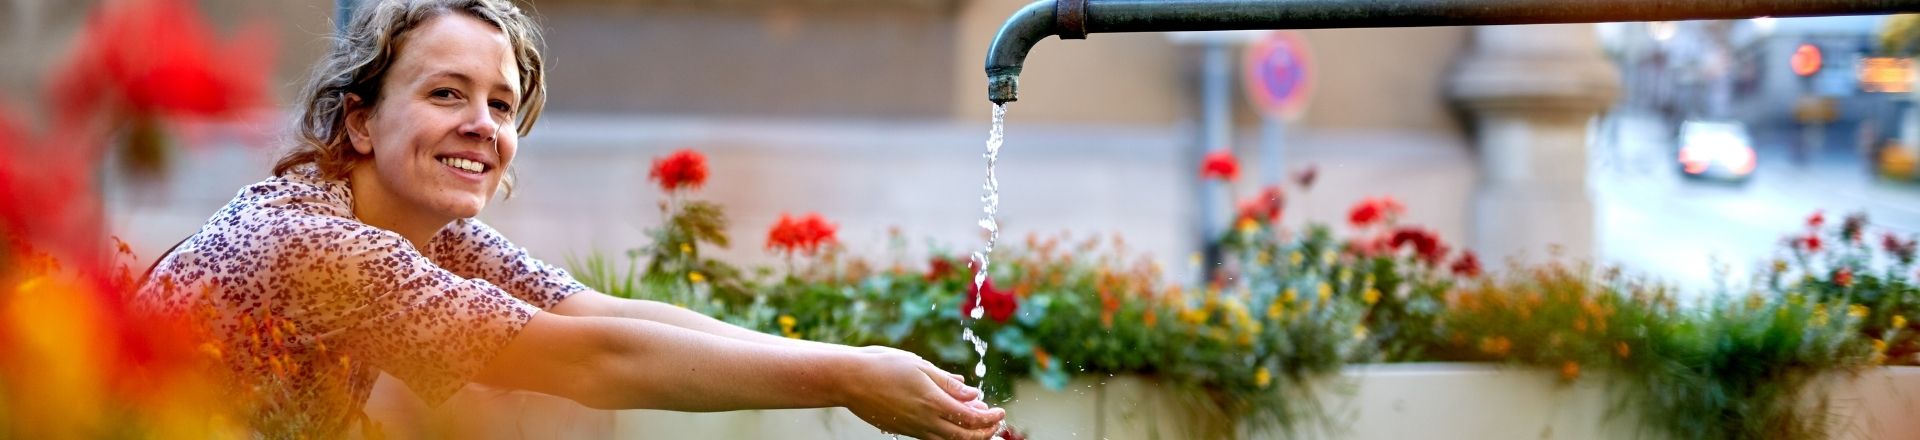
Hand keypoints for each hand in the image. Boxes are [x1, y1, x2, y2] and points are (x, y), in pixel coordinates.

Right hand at [840, 349, 1004, 439]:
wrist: (850, 379)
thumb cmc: (884, 365)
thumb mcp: (920, 366)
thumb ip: (948, 382)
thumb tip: (972, 393)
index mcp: (933, 402)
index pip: (971, 419)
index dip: (990, 418)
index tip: (1000, 412)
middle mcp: (925, 420)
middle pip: (964, 437)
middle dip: (984, 433)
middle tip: (995, 424)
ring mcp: (914, 428)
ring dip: (968, 436)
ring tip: (979, 427)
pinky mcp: (903, 430)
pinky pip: (933, 439)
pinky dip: (949, 435)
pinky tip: (952, 422)